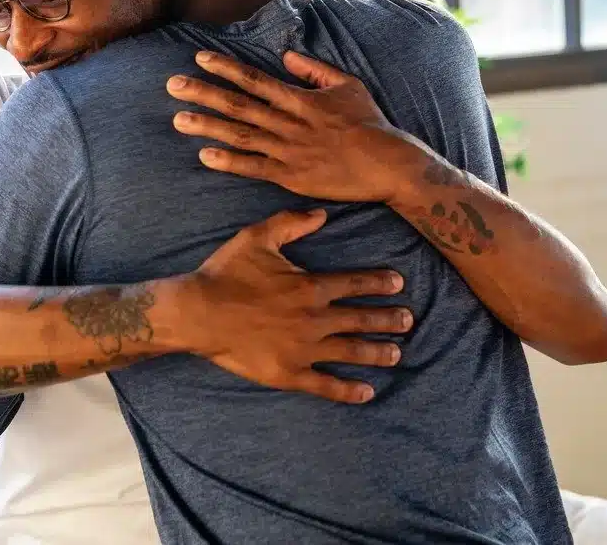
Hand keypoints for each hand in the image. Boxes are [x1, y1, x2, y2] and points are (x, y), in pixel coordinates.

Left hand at [167, 50, 427, 203]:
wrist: (388, 165)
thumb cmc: (370, 123)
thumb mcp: (347, 86)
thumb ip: (314, 69)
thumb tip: (286, 56)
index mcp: (301, 100)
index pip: (255, 80)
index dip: (226, 68)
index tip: (199, 57)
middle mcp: (290, 123)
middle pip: (239, 105)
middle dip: (204, 93)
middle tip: (172, 85)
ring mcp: (288, 151)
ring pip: (241, 135)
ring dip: (208, 126)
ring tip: (177, 119)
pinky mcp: (291, 178)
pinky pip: (255, 168)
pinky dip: (230, 161)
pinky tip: (205, 155)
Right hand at [177, 208, 412, 403]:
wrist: (197, 313)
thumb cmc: (226, 274)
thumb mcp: (257, 237)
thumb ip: (291, 223)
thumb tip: (322, 214)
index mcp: (310, 287)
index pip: (354, 284)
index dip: (379, 282)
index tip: (399, 284)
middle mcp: (314, 319)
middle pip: (360, 319)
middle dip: (388, 320)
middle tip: (408, 321)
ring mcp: (304, 350)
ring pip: (350, 352)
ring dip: (376, 353)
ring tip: (396, 354)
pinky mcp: (289, 374)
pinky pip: (325, 385)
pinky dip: (348, 390)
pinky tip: (367, 392)